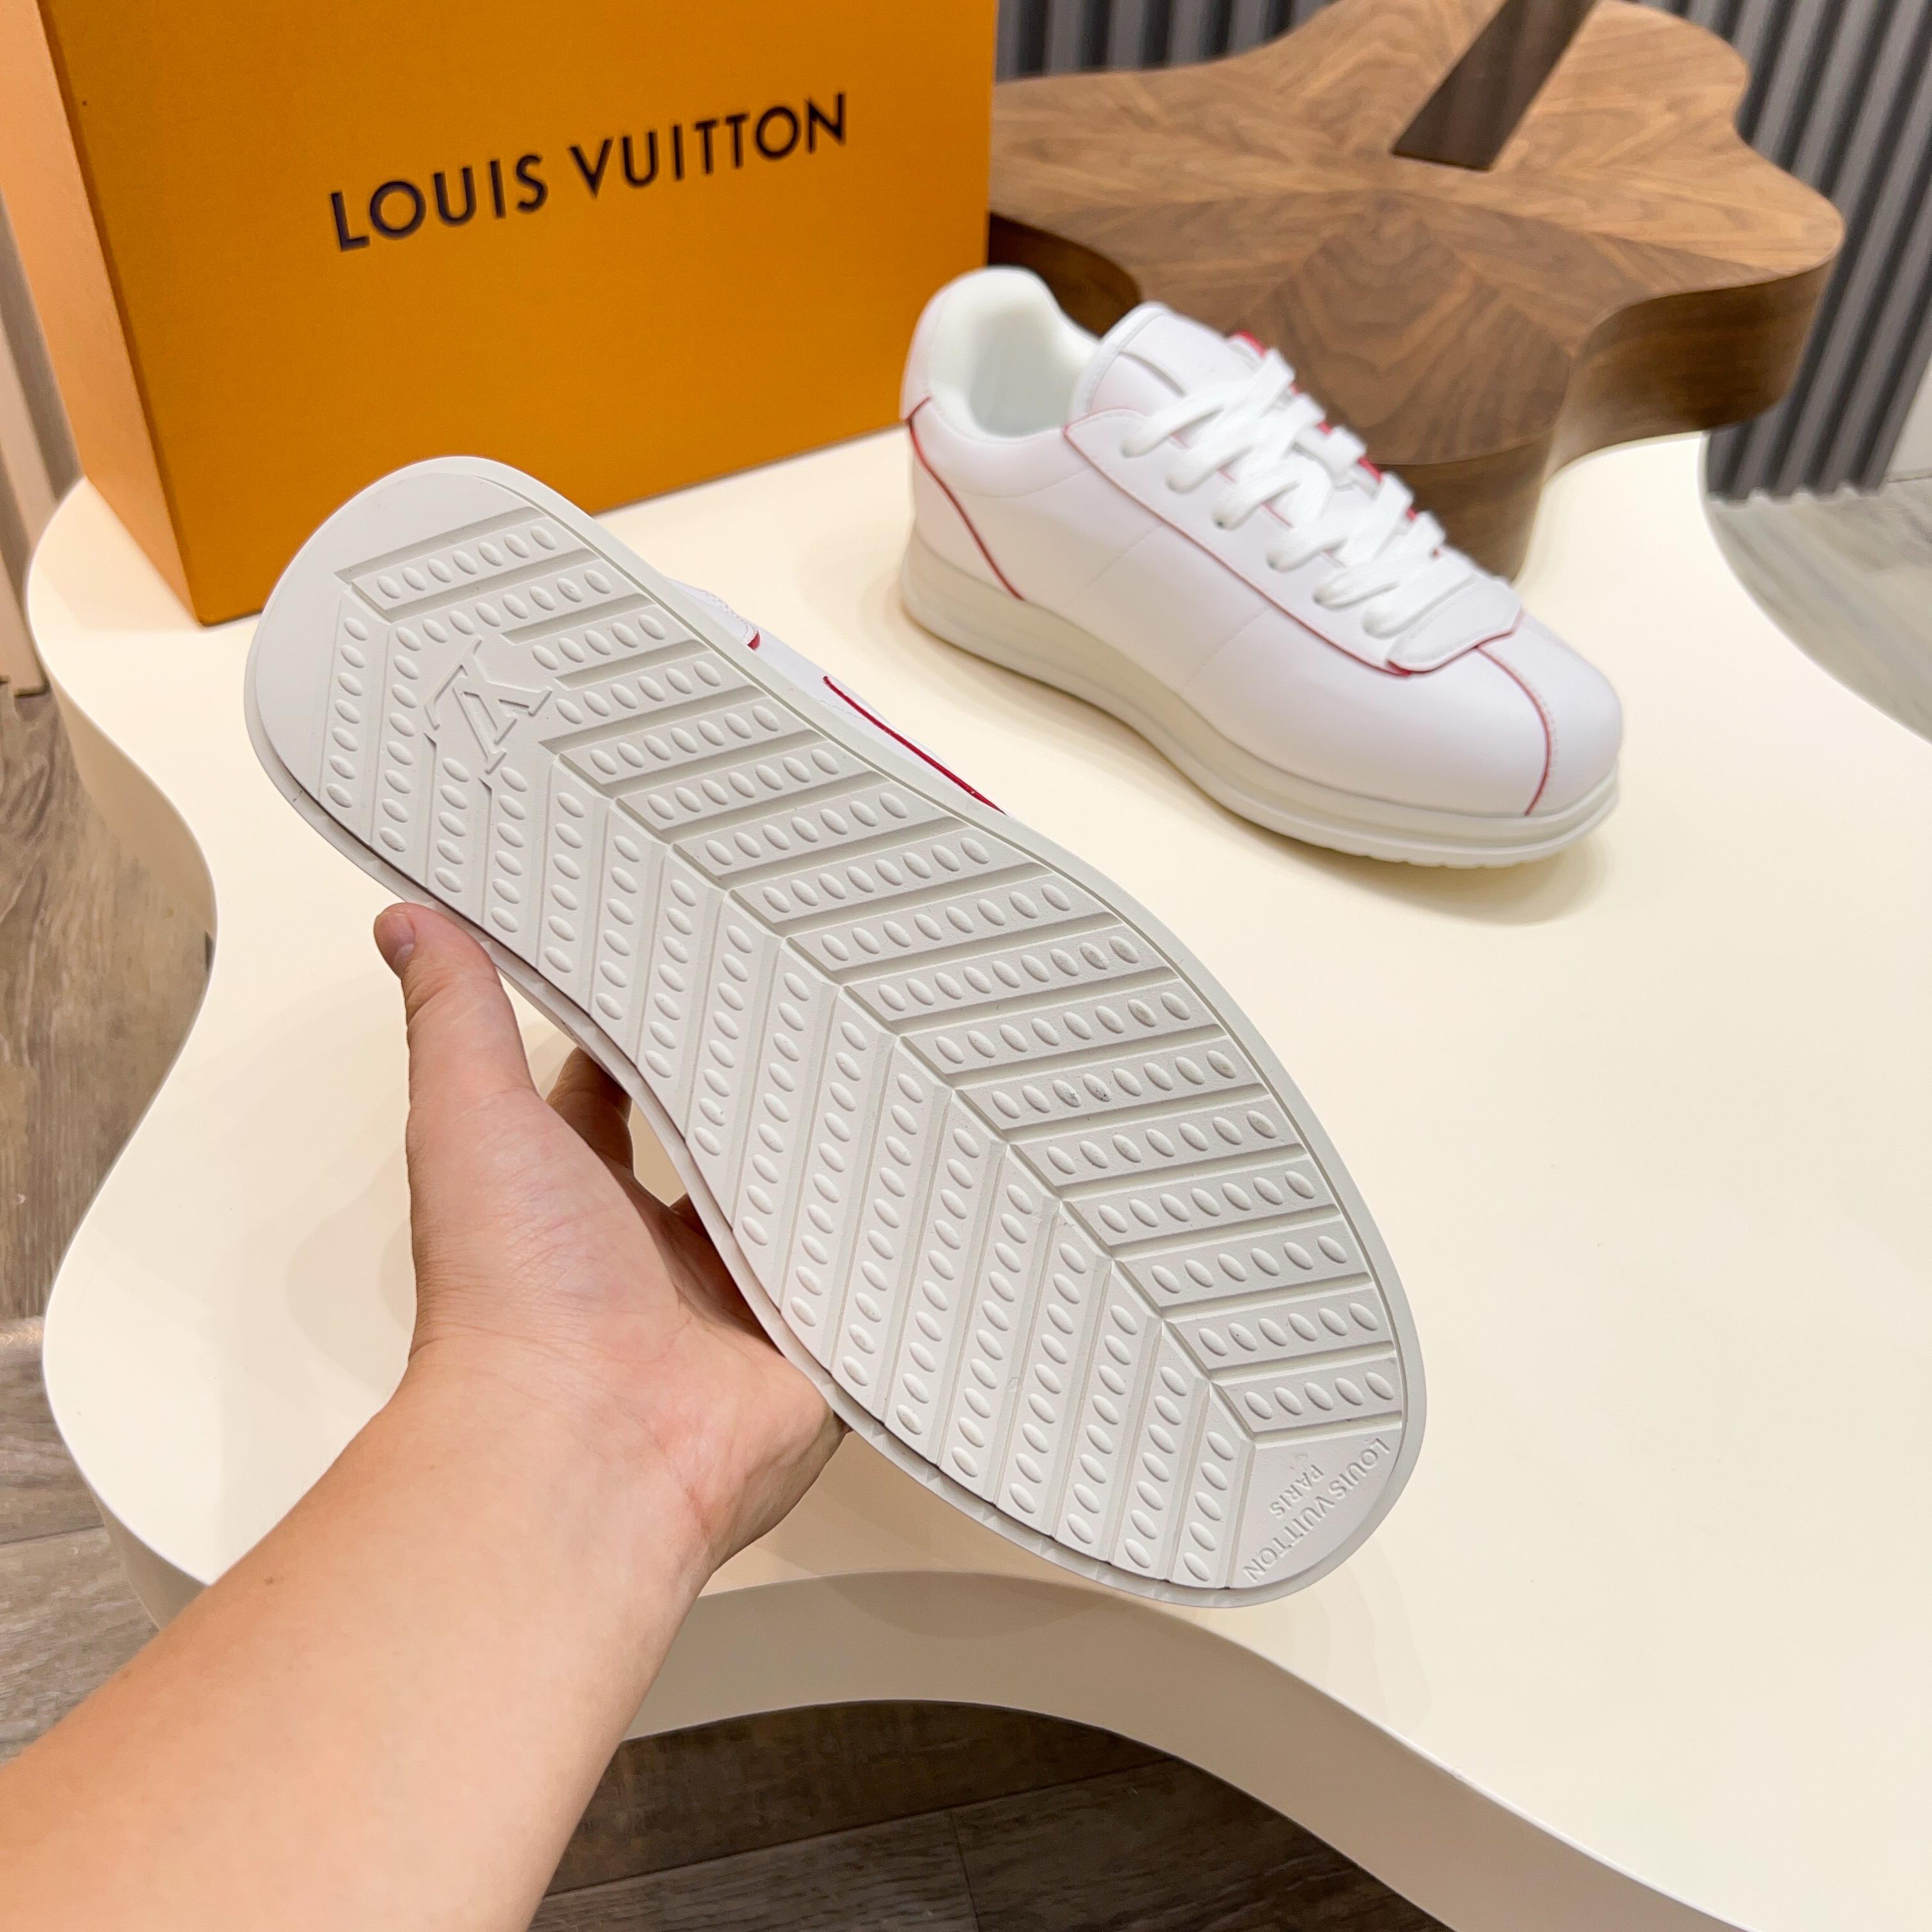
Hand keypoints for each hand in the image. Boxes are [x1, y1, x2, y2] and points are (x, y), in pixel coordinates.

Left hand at [374, 901, 840, 1575]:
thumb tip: (408, 921)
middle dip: (762, 1091)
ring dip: (832, 1158)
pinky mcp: (809, 1342)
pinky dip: (893, 1240)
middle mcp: (657, 1252)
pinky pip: (863, 1279)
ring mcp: (739, 1301)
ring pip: (801, 1208)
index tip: (692, 966)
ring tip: (898, 1066)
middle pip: (724, 1149)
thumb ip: (455, 1020)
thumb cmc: (509, 1300)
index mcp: (578, 1199)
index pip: (622, 1098)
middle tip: (821, 1008)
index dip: (652, 1037)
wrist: (582, 1445)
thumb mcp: (471, 1120)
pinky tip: (937, 1176)